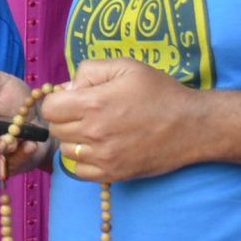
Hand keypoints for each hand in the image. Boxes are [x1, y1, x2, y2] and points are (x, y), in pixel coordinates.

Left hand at [42, 58, 203, 182]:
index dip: (58, 101)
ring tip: (97, 130)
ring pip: (66, 150)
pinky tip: (100, 148)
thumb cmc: (160, 92)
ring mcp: (102, 156)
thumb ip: (90, 71)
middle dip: (66, 119)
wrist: (192, 126)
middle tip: (87, 113)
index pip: (49, 108)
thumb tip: (67, 88)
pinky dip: (84, 160)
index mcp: (94, 103)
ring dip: (75, 140)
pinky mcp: (112, 174)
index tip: (74, 99)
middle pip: (56, 129)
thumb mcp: (127, 67)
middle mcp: (94, 132)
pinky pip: (79, 171)